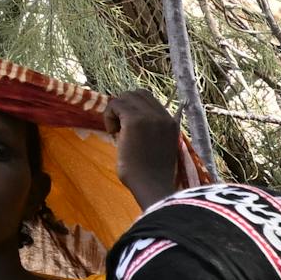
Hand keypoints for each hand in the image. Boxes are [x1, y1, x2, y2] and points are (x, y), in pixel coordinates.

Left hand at [104, 90, 185, 205]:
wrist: (153, 185)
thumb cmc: (152, 174)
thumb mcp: (156, 147)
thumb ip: (150, 131)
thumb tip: (127, 120)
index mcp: (171, 123)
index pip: (150, 101)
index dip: (133, 109)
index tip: (127, 128)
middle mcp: (164, 116)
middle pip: (138, 93)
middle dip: (124, 106)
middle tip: (120, 127)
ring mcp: (151, 117)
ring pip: (126, 97)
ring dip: (116, 111)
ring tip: (116, 131)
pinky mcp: (136, 120)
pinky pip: (116, 105)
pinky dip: (109, 116)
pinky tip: (112, 133)